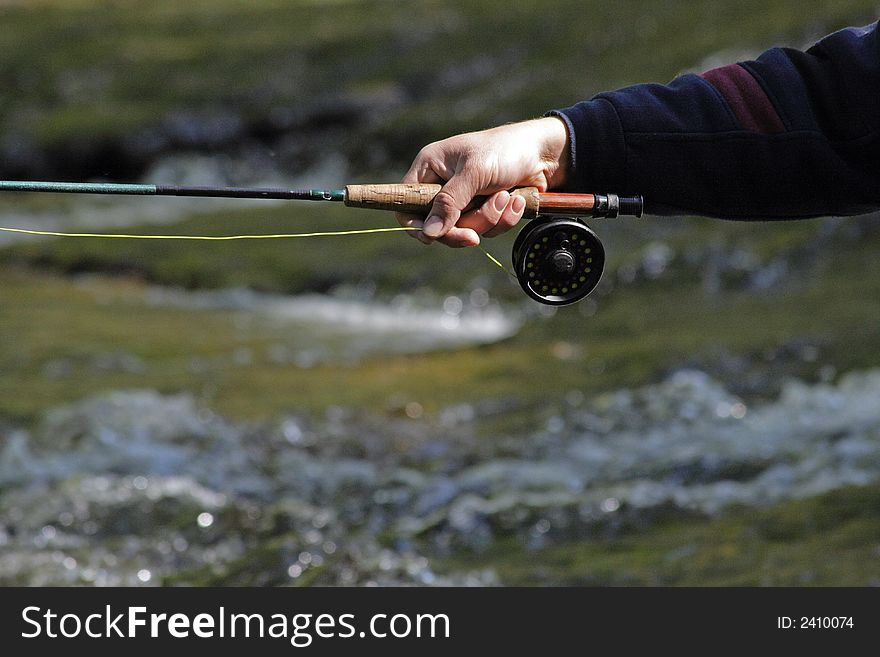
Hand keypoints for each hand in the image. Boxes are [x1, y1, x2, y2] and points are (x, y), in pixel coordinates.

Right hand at [395, 116, 569, 246]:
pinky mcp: (485, 209)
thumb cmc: (505, 150)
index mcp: (430, 167)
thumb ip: (450, 202)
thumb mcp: (474, 173)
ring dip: (489, 217)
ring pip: (466, 229)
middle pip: (439, 225)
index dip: (416, 225)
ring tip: (505, 195)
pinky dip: (504, 218)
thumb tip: (429, 233)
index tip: (432, 238)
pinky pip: (487, 229)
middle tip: (477, 231)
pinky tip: (515, 199)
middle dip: (466, 224)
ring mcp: (465, 199)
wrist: (544, 153)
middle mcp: (443, 185)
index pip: (407, 204)